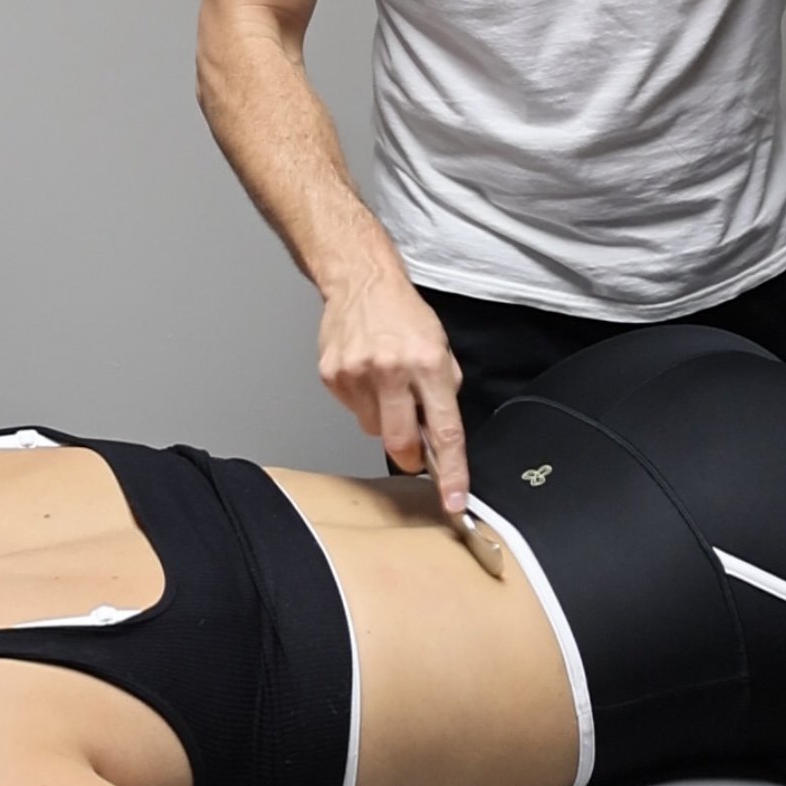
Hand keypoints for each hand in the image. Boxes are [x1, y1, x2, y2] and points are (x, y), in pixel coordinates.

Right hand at [317, 269, 468, 513]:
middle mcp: (392, 370)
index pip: (445, 430)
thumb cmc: (405, 315)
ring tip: (385, 384)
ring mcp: (358, 373)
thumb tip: (439, 434)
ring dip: (383, 419)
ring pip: (373, 429)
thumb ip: (443, 391)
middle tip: (414, 451)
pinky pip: (352, 411)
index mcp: (428, 363)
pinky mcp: (333, 375)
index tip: (452, 503)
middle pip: (400, 443)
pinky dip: (363, 402)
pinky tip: (366, 374)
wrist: (362, 281)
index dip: (451, 473)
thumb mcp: (441, 347)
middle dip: (409, 457)